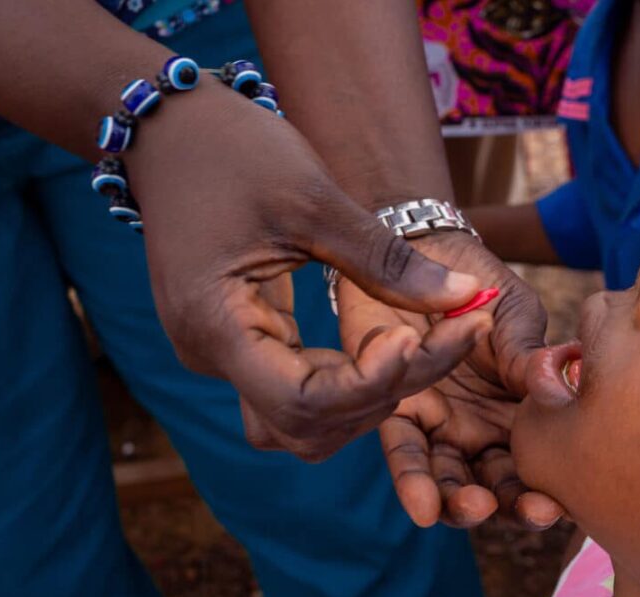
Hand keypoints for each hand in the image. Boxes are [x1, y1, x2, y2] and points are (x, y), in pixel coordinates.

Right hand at [127, 83, 486, 460]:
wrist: (173, 130)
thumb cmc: (232, 151)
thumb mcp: (313, 198)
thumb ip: (385, 260)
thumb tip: (466, 296)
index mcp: (215, 324)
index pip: (300, 401)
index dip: (368, 382)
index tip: (415, 337)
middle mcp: (212, 356)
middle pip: (309, 424)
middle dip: (386, 391)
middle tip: (450, 334)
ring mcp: (224, 355)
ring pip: (307, 421)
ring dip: (371, 395)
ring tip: (428, 340)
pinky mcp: (243, 342)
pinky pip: (303, 388)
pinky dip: (354, 377)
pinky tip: (397, 340)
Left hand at [338, 233, 564, 527]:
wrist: (421, 250)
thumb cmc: (477, 281)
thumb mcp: (514, 311)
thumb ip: (527, 349)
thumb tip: (550, 378)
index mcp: (521, 410)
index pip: (540, 462)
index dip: (550, 487)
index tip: (561, 504)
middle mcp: (481, 428)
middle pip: (498, 483)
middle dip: (513, 504)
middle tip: (531, 512)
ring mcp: (439, 423)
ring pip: (450, 479)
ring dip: (461, 502)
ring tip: (473, 507)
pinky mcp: (395, 410)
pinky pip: (403, 451)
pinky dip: (412, 479)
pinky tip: (422, 506)